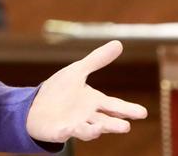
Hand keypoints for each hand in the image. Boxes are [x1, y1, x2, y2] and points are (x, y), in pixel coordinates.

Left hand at [26, 40, 148, 142]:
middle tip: (126, 126)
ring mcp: (74, 125)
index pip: (115, 106)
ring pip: (87, 130)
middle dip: (115, 124)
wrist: (35, 105)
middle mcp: (88, 116)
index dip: (128, 109)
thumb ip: (97, 60)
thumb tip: (119, 43)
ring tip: (100, 128)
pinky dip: (66, 132)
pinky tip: (68, 129)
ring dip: (94, 130)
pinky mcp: (58, 132)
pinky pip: (63, 133)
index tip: (143, 113)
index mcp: (94, 102)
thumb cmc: (59, 91)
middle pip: (105, 121)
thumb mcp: (78, 71)